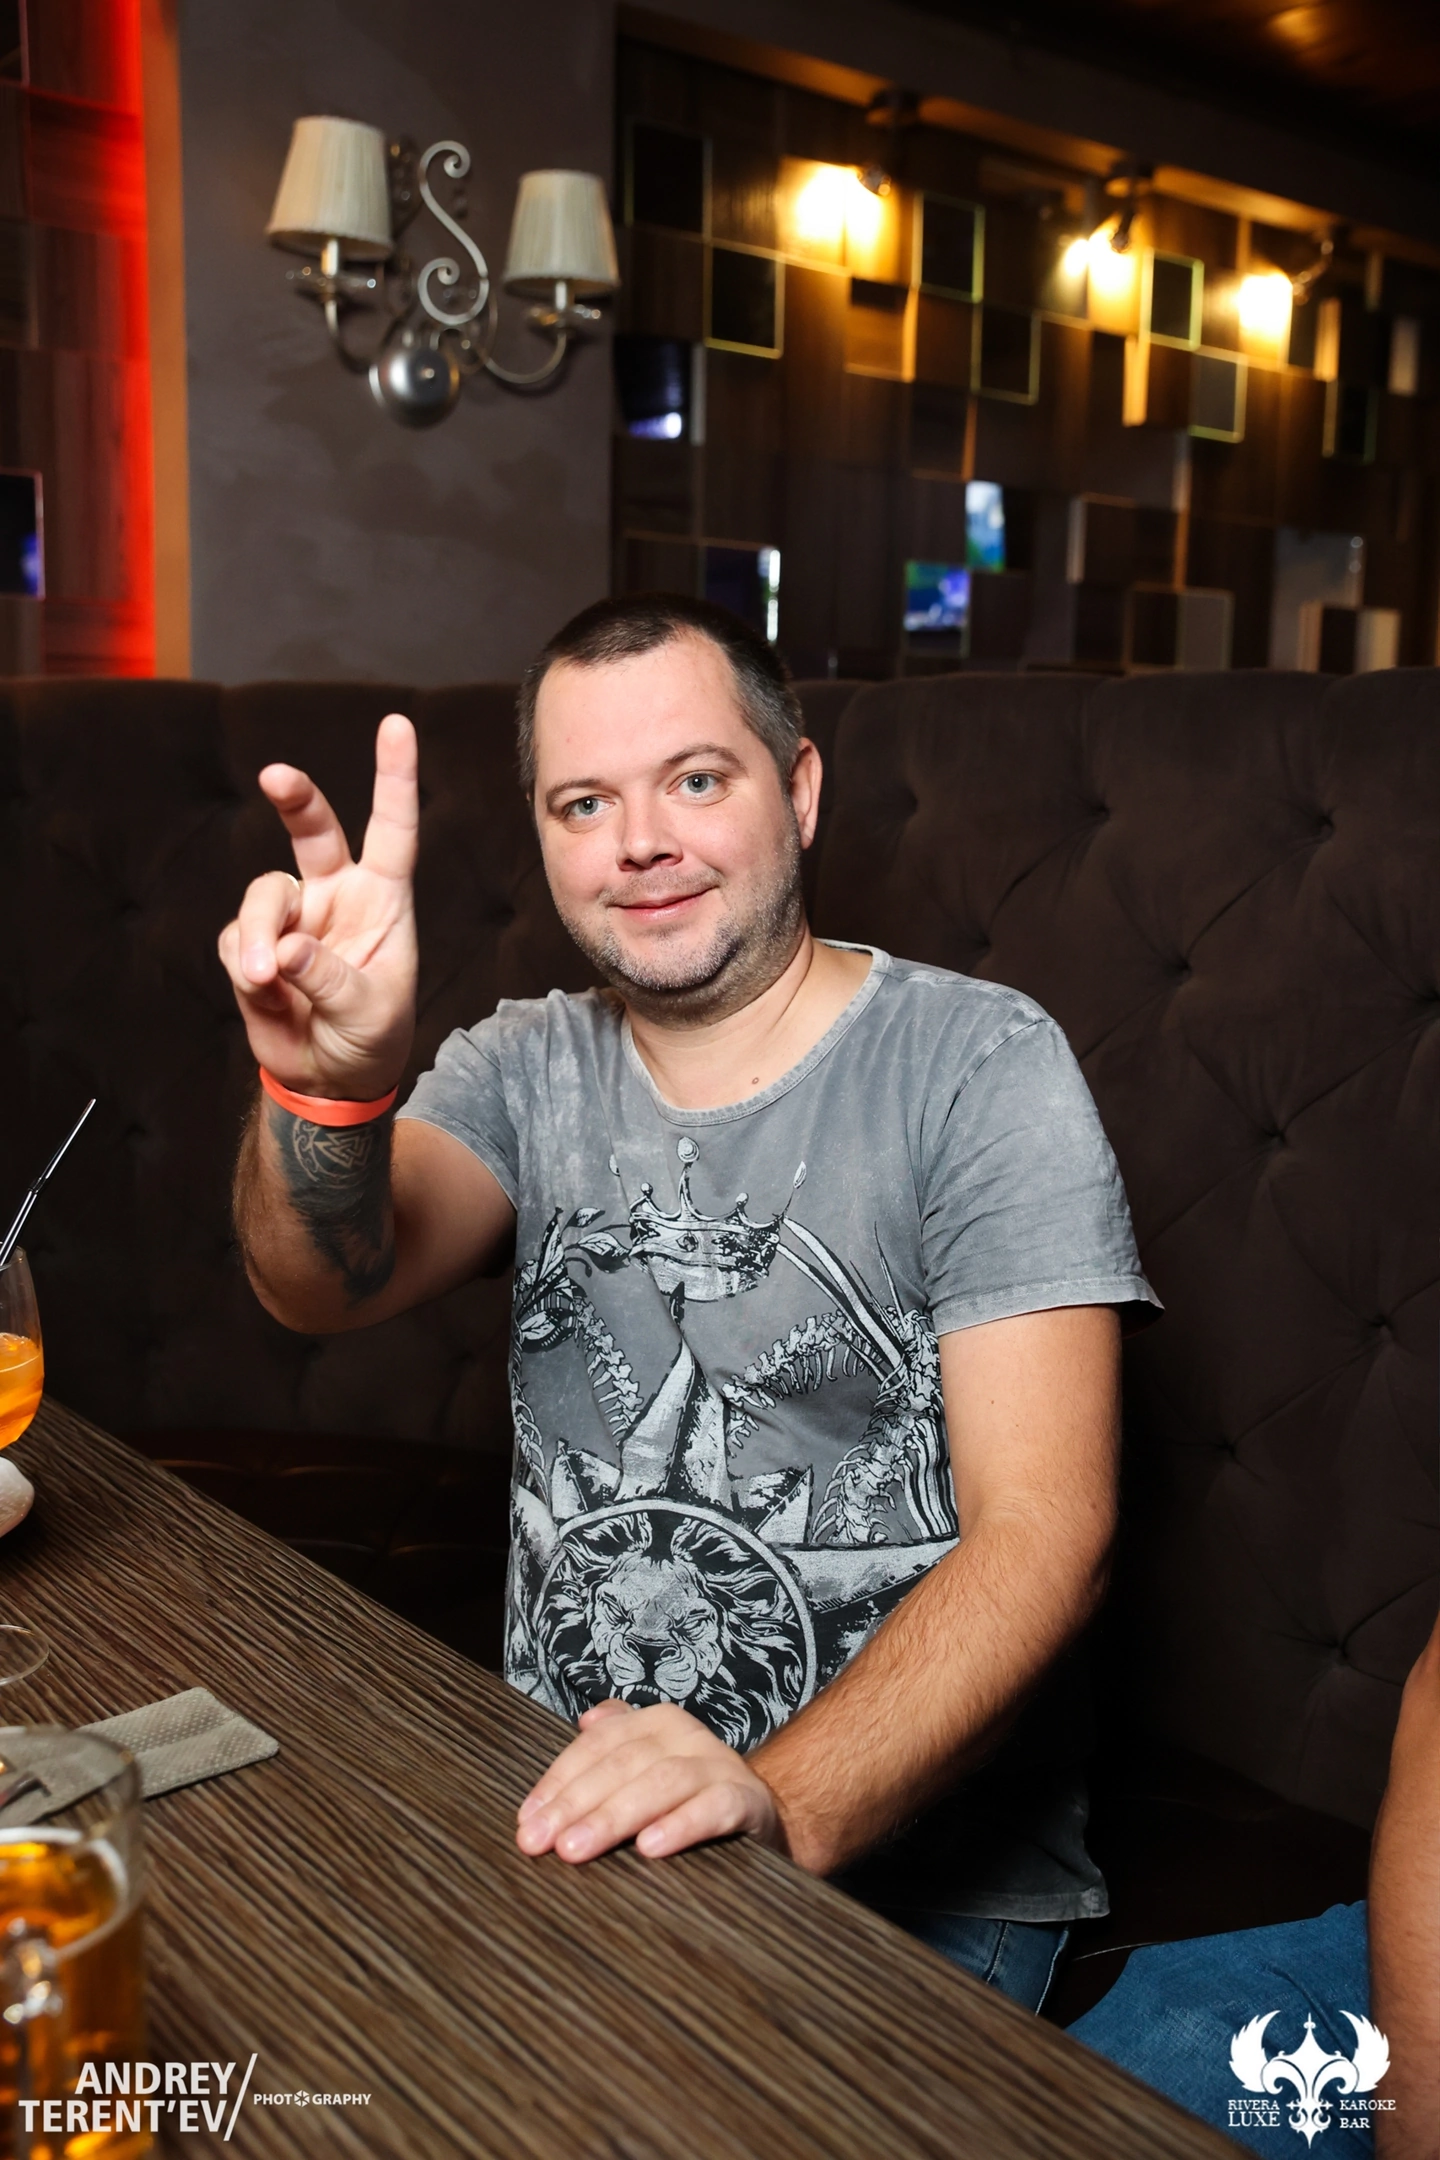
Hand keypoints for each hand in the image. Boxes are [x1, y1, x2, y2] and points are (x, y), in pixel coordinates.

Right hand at [218, 714, 418, 1098]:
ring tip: (268, 981)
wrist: (329, 1080)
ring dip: (260, 934)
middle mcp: (337, 896)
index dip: (393, 777)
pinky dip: (244, 965)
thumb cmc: (371, 1039)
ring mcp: (293, 917)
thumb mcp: (369, 1011)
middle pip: (313, 830)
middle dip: (295, 798)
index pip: (392, 829)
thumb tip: (286, 949)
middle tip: (278, 777)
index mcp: (384, 899)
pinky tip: (263, 993)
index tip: (396, 724)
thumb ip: (330, 978)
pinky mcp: (254, 945)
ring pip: (263, 895)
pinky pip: (236, 939)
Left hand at [516, 1701, 782, 1864]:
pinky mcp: (748, 1800)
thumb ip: (614, 1745)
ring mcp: (719, 1765)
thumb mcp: (650, 1766)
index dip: (558, 1782)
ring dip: (614, 1816)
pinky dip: (680, 1824)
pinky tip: (649, 1848)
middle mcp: (687, 1735)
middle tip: (540, 1842)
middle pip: (622, 1764)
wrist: (766, 1816)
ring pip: (661, 1782)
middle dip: (575, 1804)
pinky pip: (713, 1807)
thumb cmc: (691, 1797)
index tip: (527, 1821)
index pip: (597, 1747)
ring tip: (576, 1848)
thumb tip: (585, 1720)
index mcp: (656, 1722)